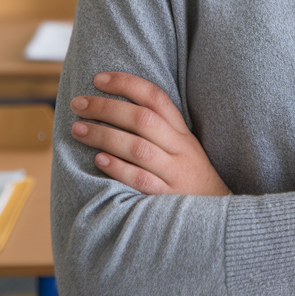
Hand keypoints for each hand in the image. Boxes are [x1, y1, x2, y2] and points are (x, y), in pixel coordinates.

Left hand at [71, 71, 230, 196]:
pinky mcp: (166, 199)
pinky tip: (99, 160)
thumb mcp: (182, 148)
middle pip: (143, 119)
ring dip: (105, 136)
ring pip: (138, 148)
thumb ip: (158, 129)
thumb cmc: (188, 178)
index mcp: (182, 133)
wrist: (216, 216)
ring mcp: (174, 173)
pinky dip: (119, 168)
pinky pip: (140, 180)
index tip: (98, 79)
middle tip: (78, 104)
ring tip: (78, 129)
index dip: (127, 84)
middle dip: (106, 108)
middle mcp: (180, 149)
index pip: (156, 98)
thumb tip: (114, 107)